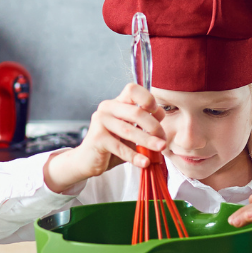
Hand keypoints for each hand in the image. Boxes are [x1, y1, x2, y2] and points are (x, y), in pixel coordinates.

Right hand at [45, 83, 166, 191]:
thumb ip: (144, 122)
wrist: (89, 161)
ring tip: (160, 149)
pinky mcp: (97, 138)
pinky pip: (120, 147)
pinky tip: (144, 162)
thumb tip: (161, 114)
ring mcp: (100, 121)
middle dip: (154, 128)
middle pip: (136, 112)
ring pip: (130, 130)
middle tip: (162, 141)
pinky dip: (135, 156)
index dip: (148, 98)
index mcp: (117, 102)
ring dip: (148, 141)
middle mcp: (107, 107)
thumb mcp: (131, 131)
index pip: (133, 89)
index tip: (157, 114)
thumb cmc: (113, 144)